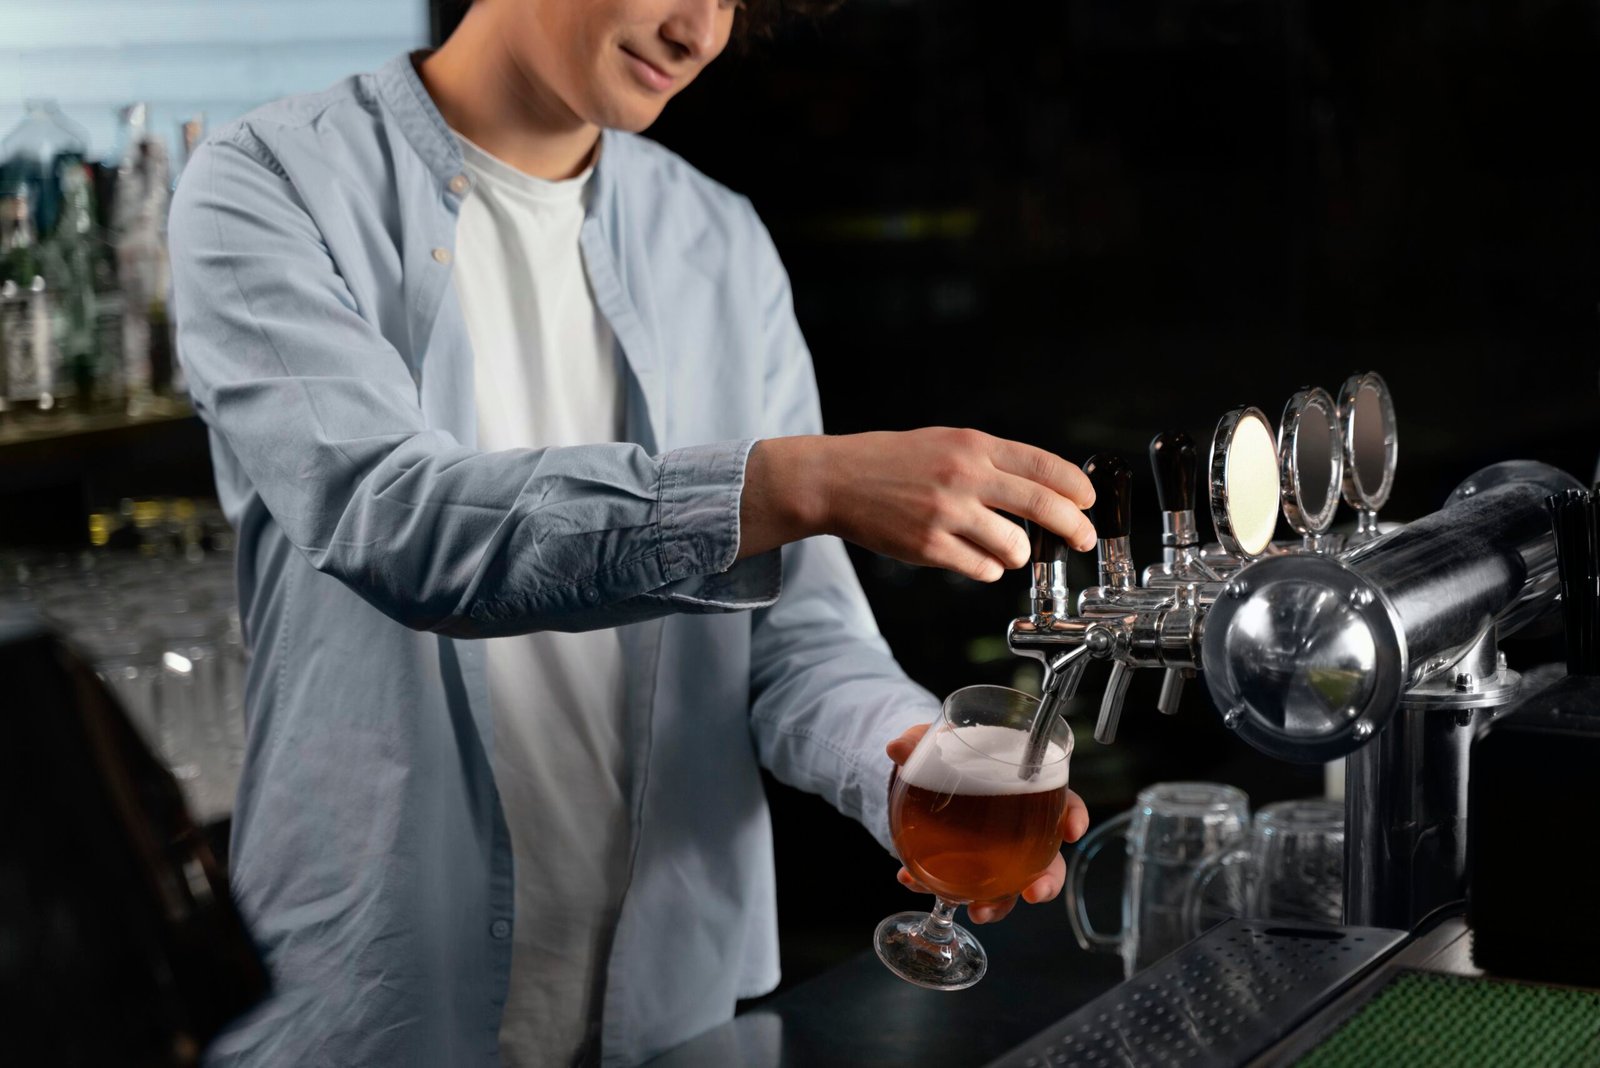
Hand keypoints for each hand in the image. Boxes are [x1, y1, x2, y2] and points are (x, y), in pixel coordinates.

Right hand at [739, 428, 1095, 580]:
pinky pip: (982, 569)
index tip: (1087, 503)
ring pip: (1014, 546)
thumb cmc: (891, 461)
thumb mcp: (946, 443)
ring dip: (1016, 553)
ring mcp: (947, 513)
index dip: (1075, 488)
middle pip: (1043, 506)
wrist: (835, 480)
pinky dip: (987, 568)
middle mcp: (965, 476)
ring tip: (1003, 548)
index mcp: (973, 445)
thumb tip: (1043, 487)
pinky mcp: (929, 547)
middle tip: (1082, 539)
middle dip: (1072, 528)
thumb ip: (991, 461)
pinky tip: (975, 559)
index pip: (1045, 466)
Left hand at [885, 722, 1089, 924]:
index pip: (1063, 799)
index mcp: (1022, 786)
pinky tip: (913, 882)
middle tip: (1034, 894)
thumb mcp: (932, 743)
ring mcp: (994, 853)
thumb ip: (918, 742)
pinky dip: (938, 890)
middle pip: (1047, 858)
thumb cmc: (942, 756)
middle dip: (1046, 881)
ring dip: (999, 904)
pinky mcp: (964, 869)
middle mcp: (1018, 827)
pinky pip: (960, 888)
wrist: (913, 779)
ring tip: (979, 912)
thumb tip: (897, 747)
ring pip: (1011, 886)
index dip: (1073, 815)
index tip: (1071, 831)